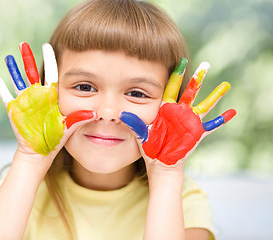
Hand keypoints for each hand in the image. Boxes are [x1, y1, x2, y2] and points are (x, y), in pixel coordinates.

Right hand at [0, 42, 95, 159]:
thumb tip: (95, 113)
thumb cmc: (56, 138)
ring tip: (9, 56)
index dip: (49, 59)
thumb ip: (79, 118)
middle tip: (23, 43)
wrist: (41, 150)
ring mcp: (25, 101)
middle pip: (31, 72)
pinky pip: (6, 96)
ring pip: (17, 81)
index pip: (51, 73)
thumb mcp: (68, 126)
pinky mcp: (14, 110)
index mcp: (51, 96)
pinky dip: (2, 88)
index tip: (48, 45)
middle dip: (27, 58)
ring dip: (13, 69)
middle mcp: (37, 95)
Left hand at [120, 58, 235, 167]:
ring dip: (215, 95)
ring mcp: (190, 122)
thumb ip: (133, 122)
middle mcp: (180, 112)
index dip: (176, 75)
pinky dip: (221, 120)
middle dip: (197, 78)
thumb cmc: (150, 147)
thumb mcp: (141, 133)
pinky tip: (232, 112)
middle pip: (191, 91)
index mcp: (166, 108)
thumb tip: (121, 114)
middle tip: (206, 64)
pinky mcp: (197, 133)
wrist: (159, 163)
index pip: (171, 87)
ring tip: (226, 84)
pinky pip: (212, 126)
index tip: (180, 61)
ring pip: (204, 104)